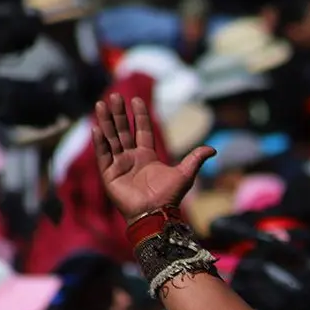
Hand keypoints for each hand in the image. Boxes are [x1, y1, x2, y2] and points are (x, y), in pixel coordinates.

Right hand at [92, 93, 215, 221]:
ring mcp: (119, 165)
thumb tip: (213, 149)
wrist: (155, 213)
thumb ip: (196, 158)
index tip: (136, 99)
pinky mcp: (109, 174)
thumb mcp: (185, 174)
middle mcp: (132, 158)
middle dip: (118, 114)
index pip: (142, 130)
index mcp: (147, 156)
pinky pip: (103, 155)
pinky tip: (97, 127)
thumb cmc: (169, 196)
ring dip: (106, 122)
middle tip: (115, 95)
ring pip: (111, 138)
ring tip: (101, 104)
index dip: (139, 115)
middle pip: (123, 130)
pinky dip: (100, 141)